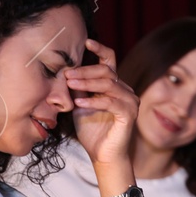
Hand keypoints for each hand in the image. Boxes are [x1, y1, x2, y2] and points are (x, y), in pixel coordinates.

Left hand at [66, 38, 137, 165]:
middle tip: (66, 74)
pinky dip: (94, 101)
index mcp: (114, 85)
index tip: (86, 42)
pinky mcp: (129, 114)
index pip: (109, 61)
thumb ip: (77, 88)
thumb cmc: (92, 131)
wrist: (103, 155)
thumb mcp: (80, 104)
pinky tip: (80, 104)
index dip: (99, 49)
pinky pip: (111, 102)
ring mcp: (129, 101)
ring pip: (109, 84)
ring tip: (70, 85)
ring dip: (87, 83)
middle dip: (85, 71)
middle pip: (106, 71)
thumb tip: (66, 70)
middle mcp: (125, 90)